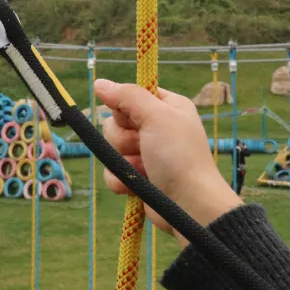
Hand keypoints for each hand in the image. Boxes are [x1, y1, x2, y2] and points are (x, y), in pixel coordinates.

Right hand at [95, 79, 241, 245]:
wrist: (189, 205)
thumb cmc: (179, 156)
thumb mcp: (156, 117)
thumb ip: (127, 96)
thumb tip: (100, 83)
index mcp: (167, 107)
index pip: (130, 95)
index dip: (126, 107)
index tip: (135, 118)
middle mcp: (156, 128)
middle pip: (115, 122)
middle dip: (124, 139)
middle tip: (143, 146)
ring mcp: (146, 153)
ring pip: (111, 148)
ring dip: (124, 161)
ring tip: (146, 169)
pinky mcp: (137, 176)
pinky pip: (112, 171)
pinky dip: (121, 179)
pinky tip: (137, 185)